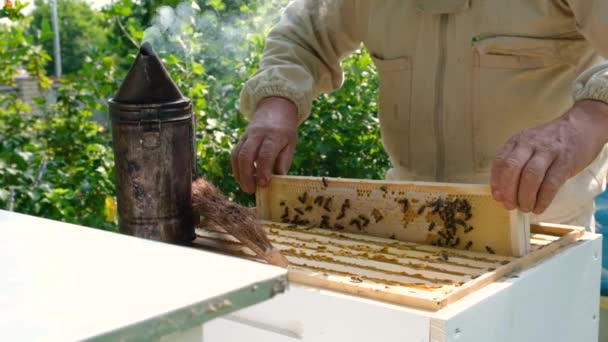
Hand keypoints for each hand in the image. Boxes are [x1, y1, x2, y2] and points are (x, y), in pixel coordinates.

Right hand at [231, 96, 297, 193]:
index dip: (263, 170)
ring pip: (237, 154)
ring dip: (239, 173)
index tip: (263, 184)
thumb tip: (280, 180)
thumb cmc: (285, 130)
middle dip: (246, 175)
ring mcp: (247, 136)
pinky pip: (235, 153)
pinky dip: (236, 168)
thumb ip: (284, 161)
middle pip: (246, 154)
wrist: (275, 107)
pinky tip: (242, 178)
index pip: (265, 154)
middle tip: (251, 191)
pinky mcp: (241, 139)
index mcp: (274, 135)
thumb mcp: (291, 143)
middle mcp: (258, 134)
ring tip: (246, 188)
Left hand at [491, 100, 607, 213]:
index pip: (500, 161)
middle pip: (513, 168)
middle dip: (509, 190)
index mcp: (518, 141)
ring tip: (526, 208)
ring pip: (531, 176)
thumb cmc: (552, 141)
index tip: (497, 197)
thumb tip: (503, 191)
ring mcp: (548, 152)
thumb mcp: (529, 144)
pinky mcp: (566, 162)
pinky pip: (551, 183)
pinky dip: (543, 199)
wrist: (583, 126)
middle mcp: (530, 144)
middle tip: (510, 205)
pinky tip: (540, 207)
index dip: (496, 181)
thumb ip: (516, 163)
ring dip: (525, 197)